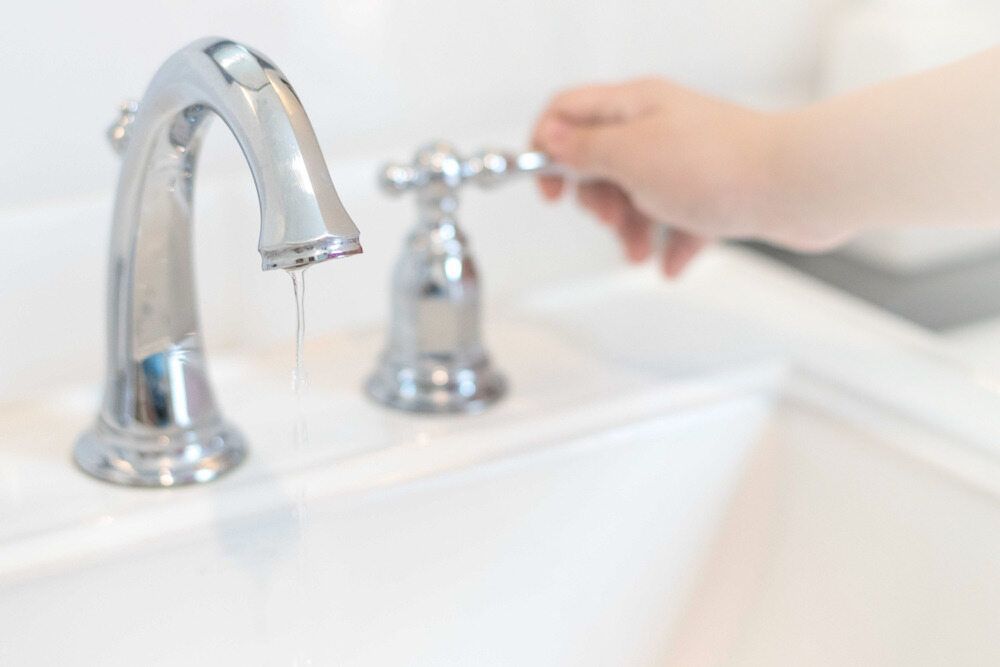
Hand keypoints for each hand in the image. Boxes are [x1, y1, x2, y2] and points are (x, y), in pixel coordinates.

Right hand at [532, 79, 794, 276]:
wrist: (797, 187)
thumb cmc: (720, 168)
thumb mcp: (629, 157)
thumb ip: (584, 149)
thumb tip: (550, 138)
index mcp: (635, 105)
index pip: (569, 112)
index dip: (547, 149)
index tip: (549, 190)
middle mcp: (660, 126)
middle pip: (602, 162)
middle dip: (599, 201)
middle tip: (611, 219)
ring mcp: (688, 158)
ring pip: (639, 195)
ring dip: (633, 230)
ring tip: (641, 252)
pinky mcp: (715, 189)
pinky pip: (678, 218)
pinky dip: (670, 242)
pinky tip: (671, 263)